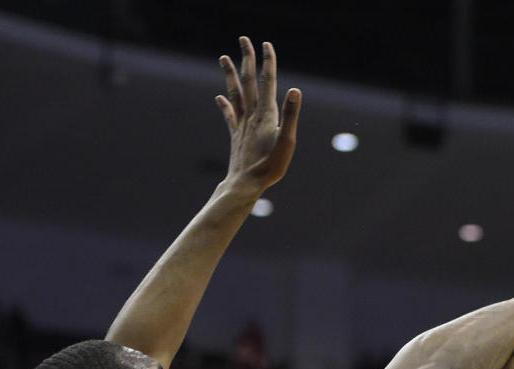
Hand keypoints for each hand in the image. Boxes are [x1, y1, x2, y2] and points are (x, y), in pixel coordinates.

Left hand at [216, 37, 301, 191]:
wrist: (245, 184)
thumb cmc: (270, 166)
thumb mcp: (287, 142)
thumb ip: (290, 115)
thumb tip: (294, 89)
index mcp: (266, 115)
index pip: (268, 82)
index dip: (268, 63)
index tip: (266, 44)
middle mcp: (252, 116)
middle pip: (249, 82)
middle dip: (247, 60)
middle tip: (244, 40)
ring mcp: (242, 125)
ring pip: (236, 94)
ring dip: (231, 75)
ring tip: (224, 58)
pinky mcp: (236, 136)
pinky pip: (230, 115)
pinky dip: (225, 104)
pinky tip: (219, 97)